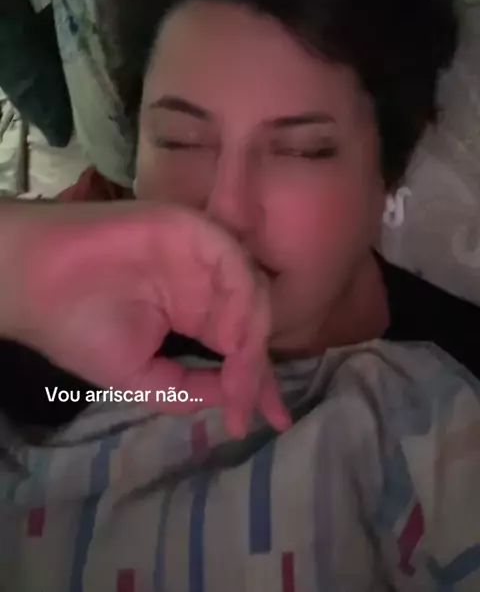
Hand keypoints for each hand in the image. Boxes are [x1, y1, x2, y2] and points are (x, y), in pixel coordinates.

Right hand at [7, 201, 289, 436]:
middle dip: (262, 366)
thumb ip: (187, 388)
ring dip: (252, 336)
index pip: (240, 346)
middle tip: (255, 405)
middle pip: (254, 320)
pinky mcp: (190, 229)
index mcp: (195, 312)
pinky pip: (231, 259)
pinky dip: (240, 295)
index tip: (276, 421)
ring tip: (241, 376)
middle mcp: (204, 283)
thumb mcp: (139, 375)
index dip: (259, 383)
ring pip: (250, 291)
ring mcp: (200, 255)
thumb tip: (233, 400)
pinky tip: (231, 334)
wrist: (34, 285)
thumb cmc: (78, 327)